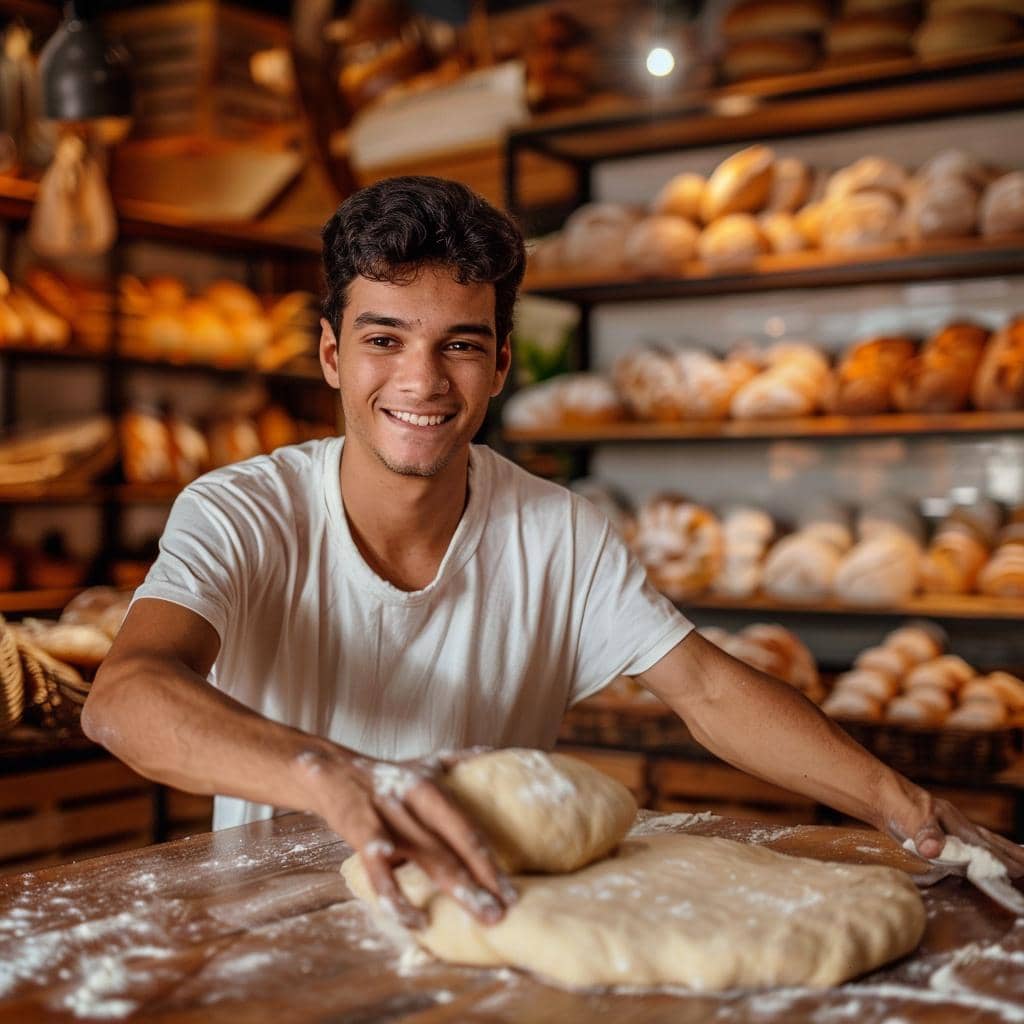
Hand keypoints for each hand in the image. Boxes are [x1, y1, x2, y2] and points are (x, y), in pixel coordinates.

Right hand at [296, 745, 514, 928]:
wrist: (330, 770)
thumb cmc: (386, 776)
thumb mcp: (424, 763)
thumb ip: (459, 761)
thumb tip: (493, 751)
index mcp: (432, 787)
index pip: (468, 827)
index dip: (490, 859)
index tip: (512, 890)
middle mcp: (415, 799)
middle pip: (455, 843)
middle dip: (482, 878)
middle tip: (503, 910)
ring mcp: (388, 816)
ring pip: (426, 857)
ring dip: (455, 888)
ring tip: (478, 914)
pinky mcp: (361, 832)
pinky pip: (380, 871)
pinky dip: (397, 895)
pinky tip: (417, 919)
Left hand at [882, 781, 1023, 879]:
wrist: (877, 793)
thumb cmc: (893, 804)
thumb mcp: (908, 817)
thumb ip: (924, 832)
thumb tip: (934, 850)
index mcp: (952, 821)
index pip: (981, 844)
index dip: (998, 859)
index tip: (1016, 871)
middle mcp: (954, 822)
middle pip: (987, 839)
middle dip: (1008, 852)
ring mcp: (946, 824)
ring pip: (979, 839)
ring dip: (998, 850)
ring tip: (1016, 861)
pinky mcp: (935, 830)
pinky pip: (964, 842)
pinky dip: (978, 849)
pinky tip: (978, 856)